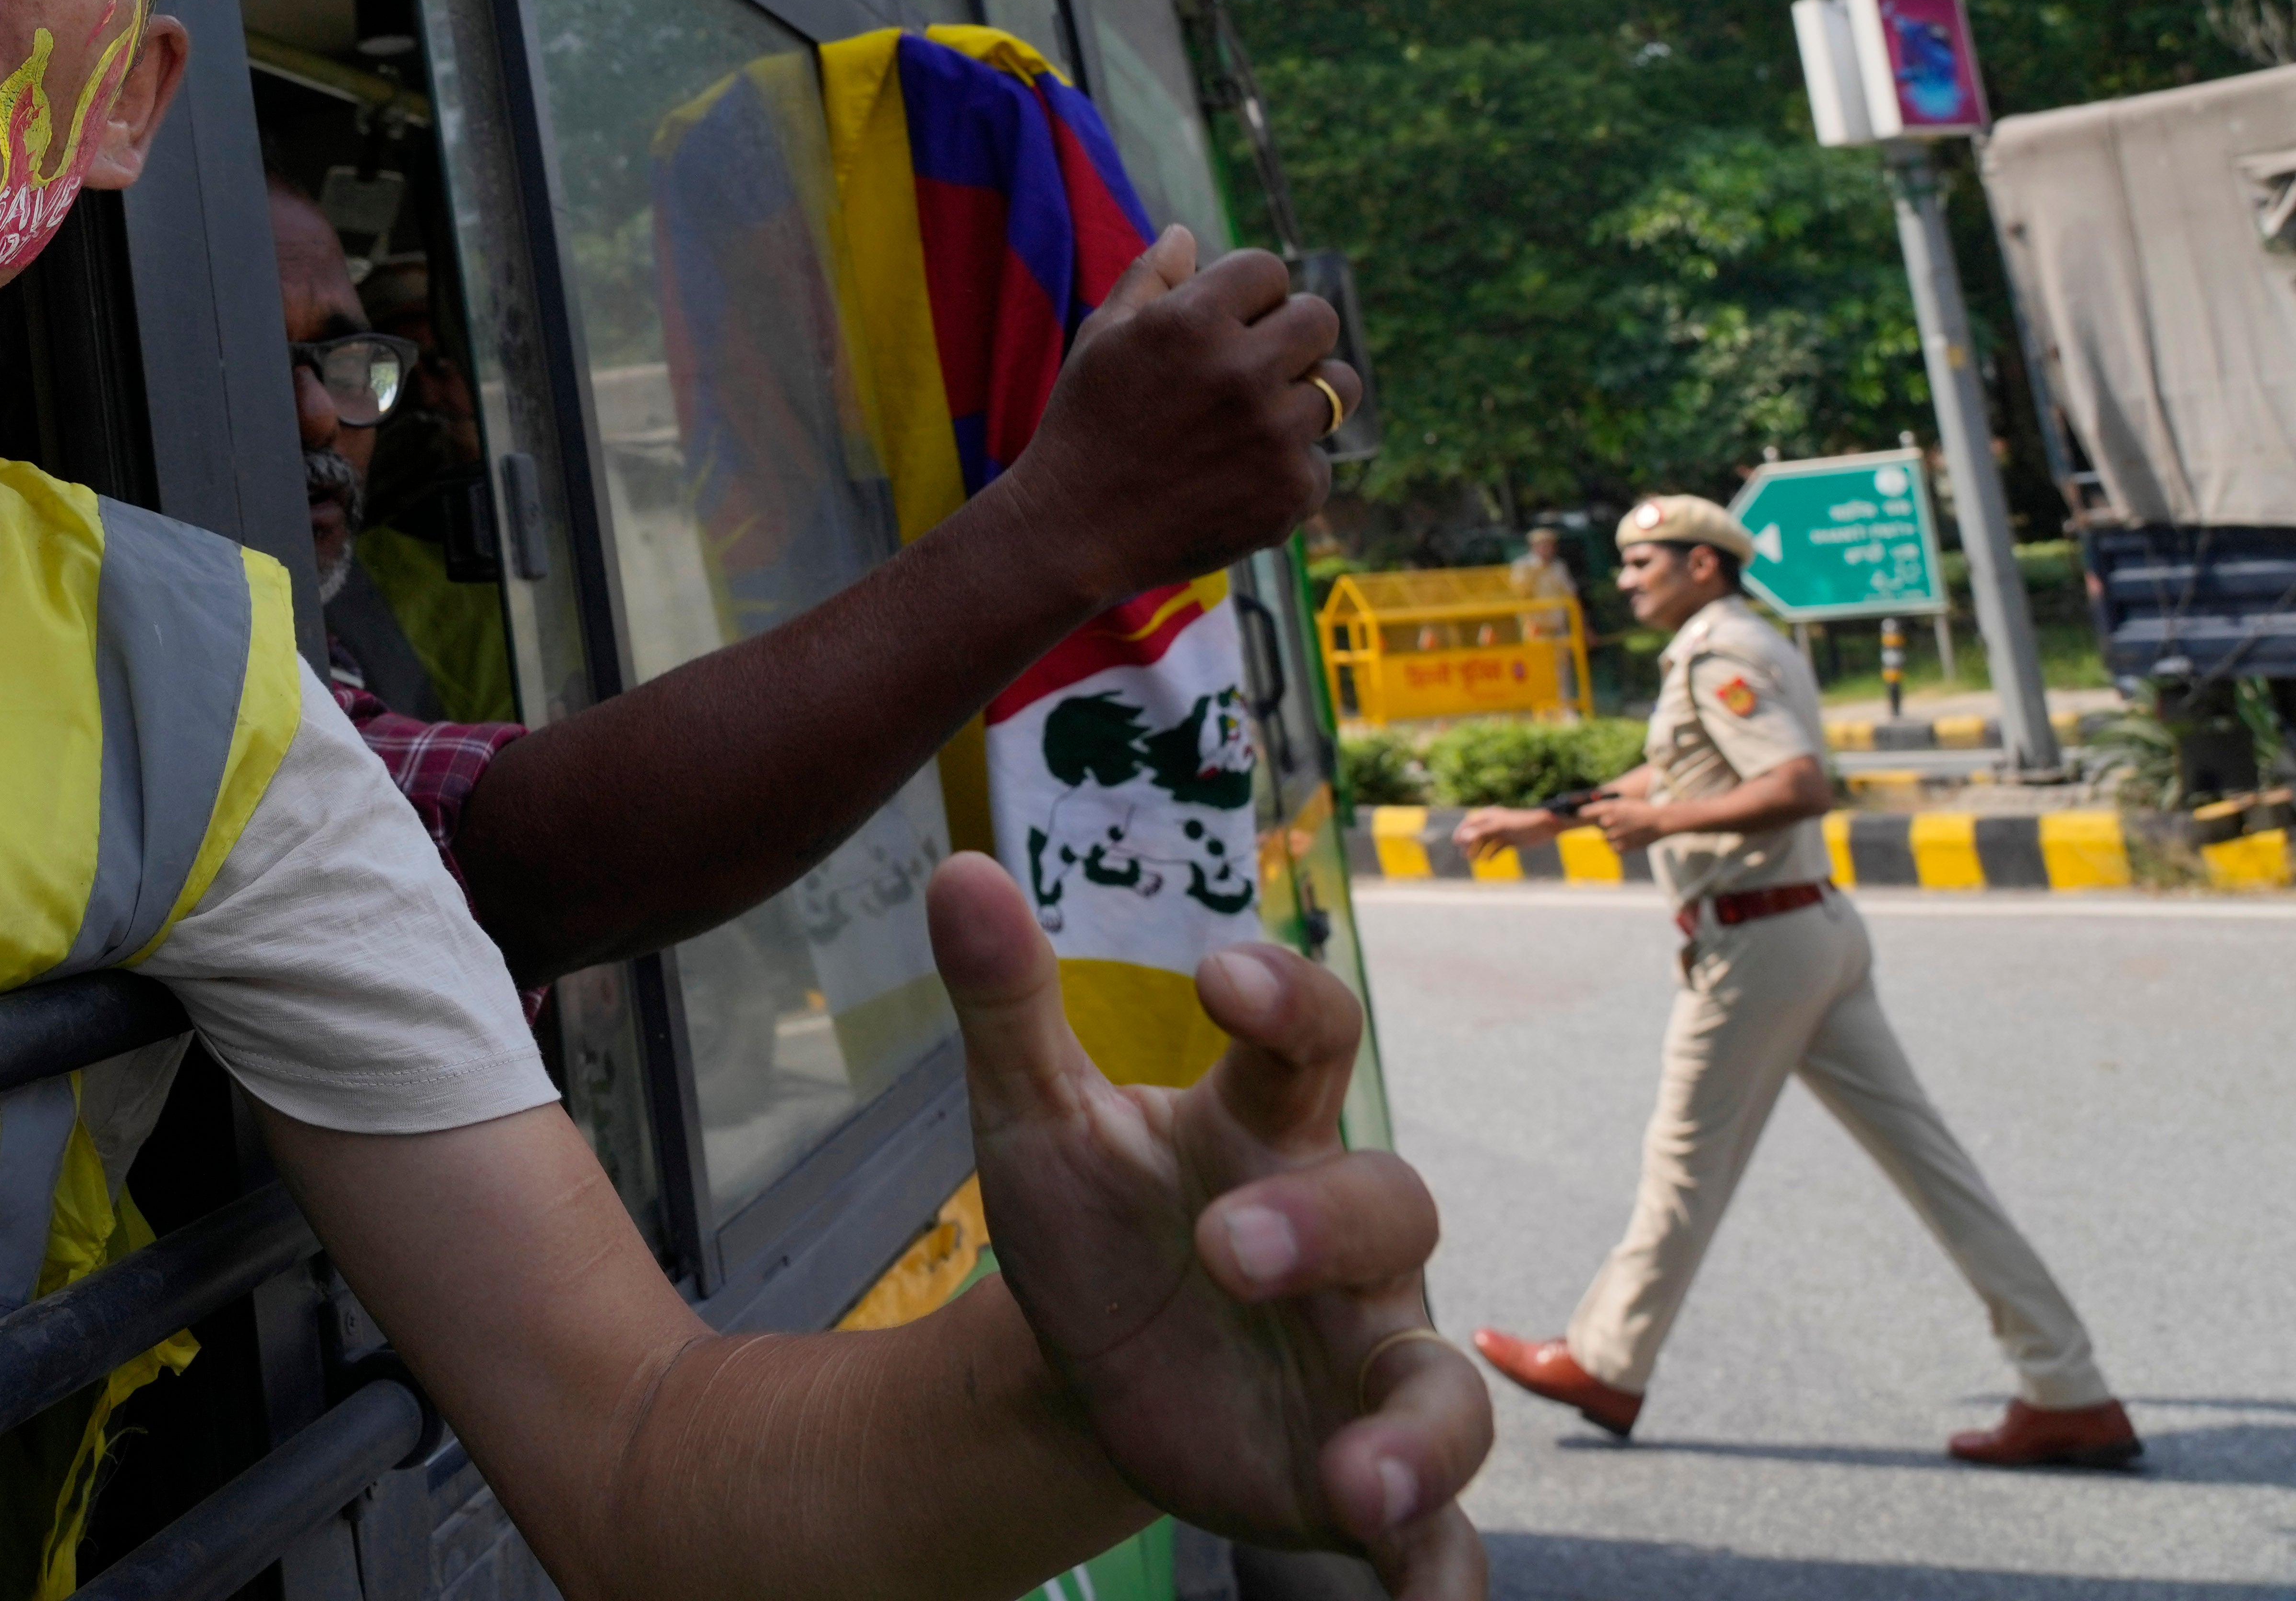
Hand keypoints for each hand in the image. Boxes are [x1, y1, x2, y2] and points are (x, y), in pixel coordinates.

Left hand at [936, 853, 1488, 1597]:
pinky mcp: (1360, 1473)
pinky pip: (1436, 1533)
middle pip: (1391, 1203)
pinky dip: (1436, 1571)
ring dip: (1417, 1435)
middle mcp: (1348, 1246)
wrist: (1091, 1361)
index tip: (1224, 976)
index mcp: (1267, 1136)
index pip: (1310, 1041)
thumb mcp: (1034, 1119)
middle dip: (1320, 1227)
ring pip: (1443, 1387)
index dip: (1287, 999)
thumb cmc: (1090, 1220)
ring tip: (1360, 1476)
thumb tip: (958, 869)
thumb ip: (1006, 1001)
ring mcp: (1368, 1364)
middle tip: (1228, 1249)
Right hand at [1001, 227, 1342, 599]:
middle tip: (1255, 365)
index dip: (1250, 293)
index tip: (1231, 320)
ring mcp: (1273, 435)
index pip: (1268, 270)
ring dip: (1304, 397)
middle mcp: (1241, 371)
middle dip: (1291, 334)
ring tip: (1257, 420)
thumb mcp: (1101, 339)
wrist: (1074, 531)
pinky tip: (1236, 480)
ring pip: (1339, 388)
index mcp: (1191, 320)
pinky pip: (1321, 460)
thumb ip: (1147, 279)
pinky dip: (1287, 469)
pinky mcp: (1291, 492)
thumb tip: (1184, 233)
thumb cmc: (1085, 425)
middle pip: (1319, 319)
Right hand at [1451, 807, 1552, 856]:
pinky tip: (1487, 861)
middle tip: (1464, 855)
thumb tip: (1464, 837)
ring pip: (1486, 842)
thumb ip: (1482, 832)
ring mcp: (1503, 832)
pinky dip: (1491, 854)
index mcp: (1490, 815)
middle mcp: (1495, 823)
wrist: (1545, 827)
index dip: (1462, 831)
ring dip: (1479, 850)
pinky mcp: (1511, 841)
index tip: (1456, 842)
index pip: (1471, 822)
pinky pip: (1497, 848)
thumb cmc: (1522, 823)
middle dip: (1470, 843)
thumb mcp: (1501, 828)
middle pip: (1477, 833)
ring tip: (1474, 860)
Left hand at [1579, 794, 1672, 851]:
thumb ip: (1609, 810)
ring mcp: (1615, 834)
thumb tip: (1593, 816)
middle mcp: (1609, 820)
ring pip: (1607, 838)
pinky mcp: (1622, 846)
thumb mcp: (1624, 804)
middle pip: (1600, 826)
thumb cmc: (1642, 811)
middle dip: (1608, 826)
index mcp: (1609, 807)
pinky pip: (1614, 848)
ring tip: (1628, 832)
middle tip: (1621, 825)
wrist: (1660, 821)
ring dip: (1615, 836)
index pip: (1586, 812)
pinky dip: (1620, 846)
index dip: (1583, 814)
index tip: (1581, 815)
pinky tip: (1630, 840)